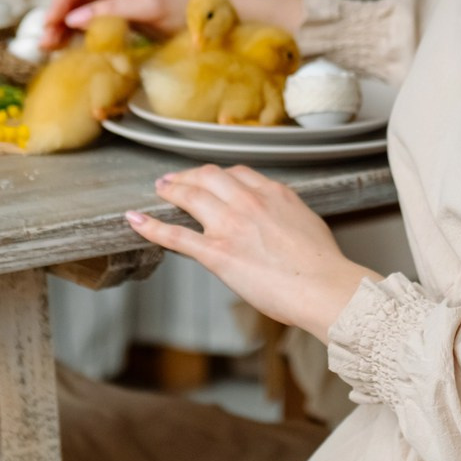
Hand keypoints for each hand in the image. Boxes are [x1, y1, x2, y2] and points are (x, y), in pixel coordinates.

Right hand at [42, 0, 200, 49]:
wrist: (223, 22)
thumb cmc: (194, 9)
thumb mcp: (152, 7)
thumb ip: (113, 11)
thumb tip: (73, 19)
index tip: (51, 22)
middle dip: (61, 14)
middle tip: (46, 40)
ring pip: (86, 7)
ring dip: (69, 26)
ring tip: (53, 47)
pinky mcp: (130, 12)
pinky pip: (99, 19)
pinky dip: (85, 33)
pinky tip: (73, 46)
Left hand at [125, 165, 379, 342]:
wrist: (324, 286)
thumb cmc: (322, 265)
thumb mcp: (307, 223)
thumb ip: (286, 214)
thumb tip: (280, 218)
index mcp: (274, 193)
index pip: (238, 173)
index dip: (217, 175)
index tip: (209, 178)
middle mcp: (249, 201)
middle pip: (209, 176)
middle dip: (189, 176)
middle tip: (175, 179)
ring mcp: (230, 225)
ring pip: (190, 195)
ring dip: (170, 189)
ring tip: (160, 189)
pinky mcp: (217, 252)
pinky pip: (176, 235)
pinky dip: (151, 226)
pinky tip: (136, 220)